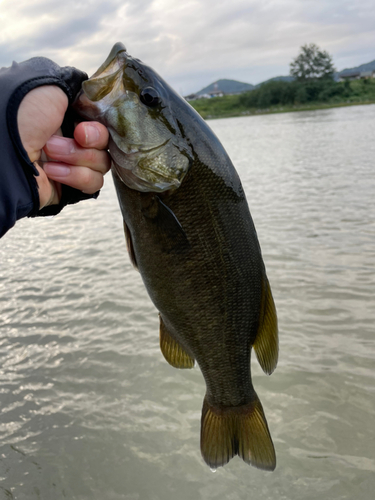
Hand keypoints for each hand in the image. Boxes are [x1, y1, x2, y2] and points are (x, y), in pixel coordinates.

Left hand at [17, 85, 110, 208]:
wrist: (4, 154)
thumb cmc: (20, 116)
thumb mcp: (50, 89)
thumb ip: (78, 90)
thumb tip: (95, 100)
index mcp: (66, 115)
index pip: (101, 121)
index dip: (98, 124)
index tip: (83, 124)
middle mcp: (71, 139)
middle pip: (106, 142)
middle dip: (91, 139)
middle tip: (74, 136)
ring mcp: (72, 164)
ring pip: (102, 163)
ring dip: (77, 157)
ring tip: (49, 153)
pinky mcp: (71, 187)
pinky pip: (94, 183)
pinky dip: (75, 176)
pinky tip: (51, 172)